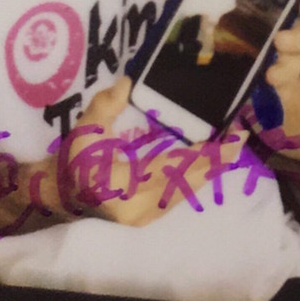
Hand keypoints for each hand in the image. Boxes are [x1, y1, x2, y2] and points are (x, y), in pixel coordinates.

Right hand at [59, 78, 245, 227]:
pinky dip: (196, 179)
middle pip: (184, 183)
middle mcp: (137, 208)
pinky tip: (210, 165)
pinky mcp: (148, 217)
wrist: (61, 194)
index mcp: (120, 187)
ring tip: (230, 148)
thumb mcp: (84, 130)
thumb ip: (104, 106)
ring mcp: (144, 217)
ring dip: (209, 170)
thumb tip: (127, 83)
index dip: (200, 156)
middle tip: (238, 139)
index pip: (168, 169)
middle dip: (214, 162)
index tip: (225, 141)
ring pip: (185, 192)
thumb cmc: (73, 162)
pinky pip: (179, 197)